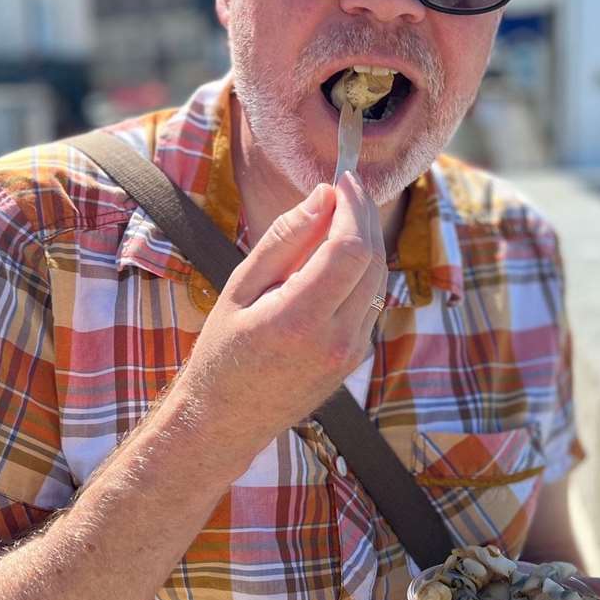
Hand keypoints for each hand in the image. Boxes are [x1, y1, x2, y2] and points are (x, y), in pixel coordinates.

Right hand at [173, 171, 386, 472]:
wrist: (227, 419)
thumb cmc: (222, 351)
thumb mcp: (240, 286)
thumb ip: (285, 239)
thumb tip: (323, 195)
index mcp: (299, 320)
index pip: (350, 250)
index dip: (354, 207)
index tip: (343, 180)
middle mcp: (336, 340)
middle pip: (372, 261)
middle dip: (364, 216)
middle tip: (346, 188)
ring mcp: (352, 353)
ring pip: (377, 280)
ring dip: (365, 241)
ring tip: (338, 215)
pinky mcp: (356, 358)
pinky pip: (370, 301)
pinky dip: (359, 271)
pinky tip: (334, 258)